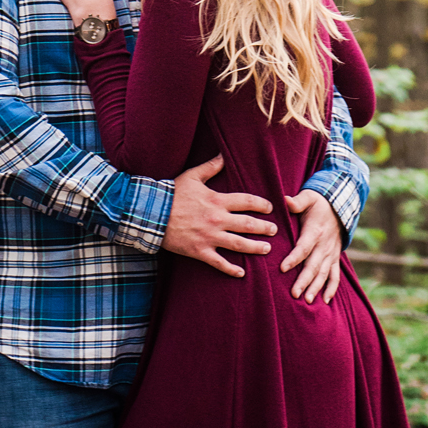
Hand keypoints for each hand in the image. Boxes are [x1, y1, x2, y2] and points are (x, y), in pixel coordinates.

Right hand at [162, 155, 276, 278]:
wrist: (152, 213)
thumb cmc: (172, 193)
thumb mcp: (192, 176)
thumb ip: (211, 167)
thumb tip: (224, 154)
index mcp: (217, 200)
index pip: (246, 201)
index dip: (261, 204)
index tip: (270, 208)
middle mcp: (217, 219)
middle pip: (247, 224)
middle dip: (264, 227)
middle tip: (275, 230)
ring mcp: (209, 237)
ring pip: (239, 244)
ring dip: (255, 248)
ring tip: (267, 249)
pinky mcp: (200, 251)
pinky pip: (219, 263)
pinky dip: (231, 269)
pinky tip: (241, 273)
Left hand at [281, 191, 342, 302]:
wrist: (339, 206)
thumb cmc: (318, 203)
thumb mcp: (309, 197)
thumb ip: (297, 201)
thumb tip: (285, 200)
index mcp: (315, 231)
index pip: (303, 247)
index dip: (293, 258)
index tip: (282, 268)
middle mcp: (324, 245)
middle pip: (313, 265)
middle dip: (304, 280)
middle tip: (294, 294)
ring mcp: (331, 254)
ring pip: (324, 274)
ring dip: (316, 288)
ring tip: (308, 301)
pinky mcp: (334, 258)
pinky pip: (335, 275)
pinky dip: (332, 288)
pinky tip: (326, 301)